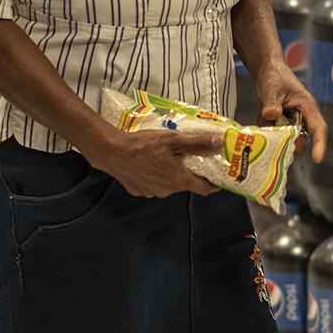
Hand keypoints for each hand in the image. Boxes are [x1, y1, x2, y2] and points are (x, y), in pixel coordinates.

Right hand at [85, 126, 217, 198]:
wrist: (112, 152)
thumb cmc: (143, 145)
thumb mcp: (173, 140)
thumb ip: (197, 143)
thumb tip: (218, 143)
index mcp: (179, 180)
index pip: (204, 189)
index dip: (214, 184)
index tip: (219, 177)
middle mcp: (167, 191)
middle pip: (186, 184)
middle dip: (190, 172)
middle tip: (190, 157)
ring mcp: (153, 192)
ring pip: (169, 184)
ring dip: (172, 173)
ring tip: (167, 157)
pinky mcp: (140, 191)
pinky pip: (154, 184)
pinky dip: (156, 176)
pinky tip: (150, 163)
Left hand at [255, 61, 326, 163]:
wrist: (266, 70)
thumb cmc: (275, 75)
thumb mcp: (271, 89)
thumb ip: (271, 103)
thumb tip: (271, 115)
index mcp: (308, 107)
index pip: (319, 128)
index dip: (320, 145)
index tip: (317, 159)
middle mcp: (303, 116)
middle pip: (302, 139)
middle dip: (290, 143)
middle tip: (276, 142)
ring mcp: (292, 120)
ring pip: (287, 138)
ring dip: (275, 135)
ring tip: (264, 120)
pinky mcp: (282, 122)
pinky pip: (277, 134)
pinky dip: (268, 129)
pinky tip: (261, 118)